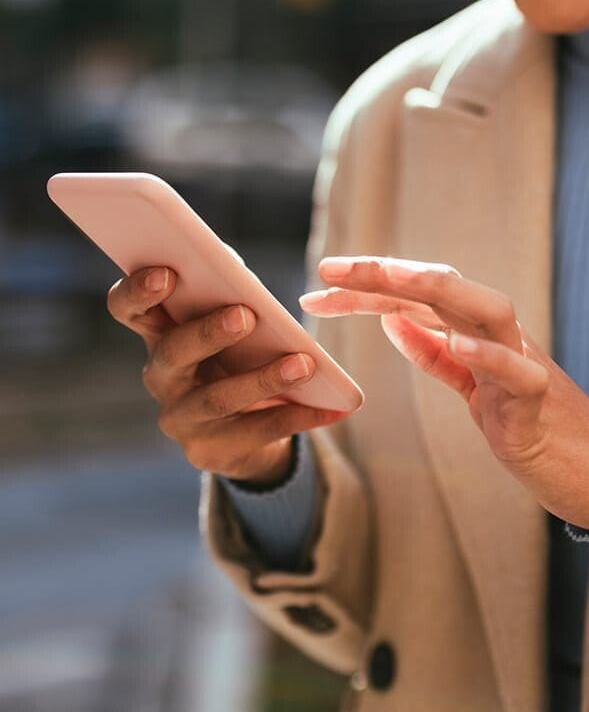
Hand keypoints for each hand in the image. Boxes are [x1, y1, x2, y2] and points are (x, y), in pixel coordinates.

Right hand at [107, 266, 347, 486]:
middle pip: (172, 353)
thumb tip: (236, 268)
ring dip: (264, 379)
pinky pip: (258, 431)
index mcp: (158, 334)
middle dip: (208, 333)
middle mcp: (161, 377)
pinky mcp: (209, 453)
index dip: (138, 291)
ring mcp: (181, 419)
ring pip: (219, 398)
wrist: (243, 431)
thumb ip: (227, 295)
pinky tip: (330, 409)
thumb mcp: (230, 327)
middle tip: (245, 315)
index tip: (167, 273)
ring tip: (304, 364)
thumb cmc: (238, 357)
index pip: (127, 309)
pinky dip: (299, 416)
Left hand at [300, 256, 588, 528]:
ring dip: (438, 289)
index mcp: (477, 333)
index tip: (318, 285)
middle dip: (385, 273)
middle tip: (328, 268)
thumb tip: (393, 321)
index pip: (417, 296)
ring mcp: (524, 363)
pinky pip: (518, 372)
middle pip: (443, 288)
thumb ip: (435, 353)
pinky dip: (489, 354)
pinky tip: (457, 342)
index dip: (367, 287)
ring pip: (487, 310)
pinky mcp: (540, 403)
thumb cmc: (527, 424)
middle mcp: (500, 336)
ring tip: (387, 276)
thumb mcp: (471, 386)